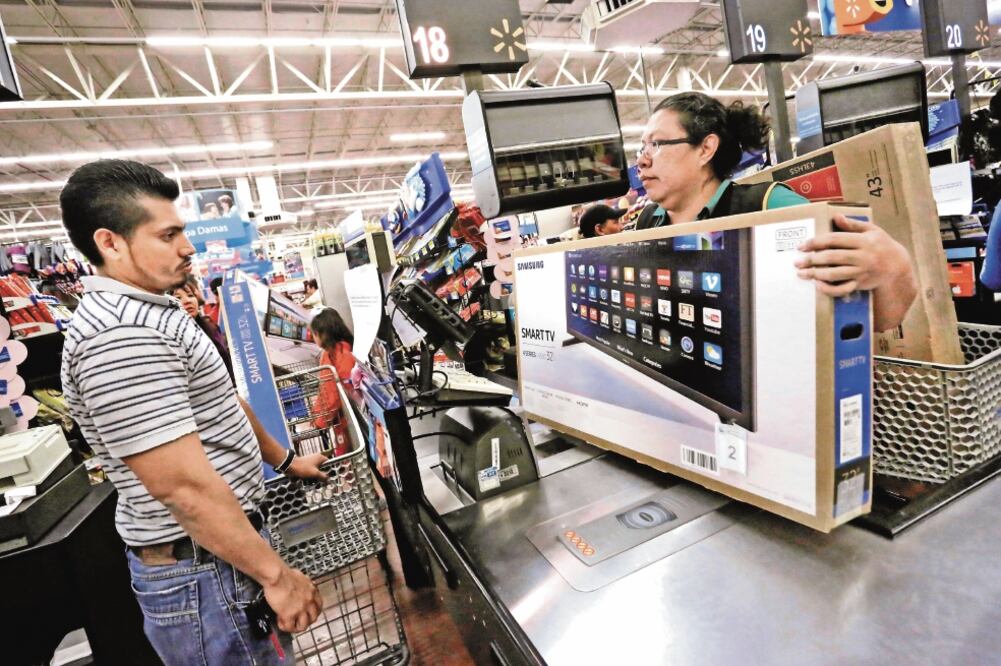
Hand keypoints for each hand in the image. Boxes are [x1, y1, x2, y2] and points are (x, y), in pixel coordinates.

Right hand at [263, 565, 322, 633]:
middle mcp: (309, 601)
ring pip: (303, 626)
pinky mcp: (289, 615)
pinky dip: (285, 627)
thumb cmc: (284, 573)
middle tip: (299, 620)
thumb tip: (301, 586)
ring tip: (290, 624)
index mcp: (312, 591)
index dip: (314, 611)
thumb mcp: (301, 577)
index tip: (309, 612)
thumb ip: (304, 584)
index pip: (319, 606)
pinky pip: (289, 627)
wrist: (277, 575)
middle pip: (313, 618)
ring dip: (296, 627)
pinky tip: (280, 622)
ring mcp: (300, 609)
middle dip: (306, 621)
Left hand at [286, 452, 328, 480]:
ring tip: (316, 483)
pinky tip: (310, 481)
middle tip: (323, 482)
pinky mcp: (306, 465)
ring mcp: (310, 462)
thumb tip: (328, 479)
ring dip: (316, 476)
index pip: (329, 463)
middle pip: (323, 468)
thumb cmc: (303, 467)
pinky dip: (311, 476)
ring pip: (317, 470)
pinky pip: (311, 471)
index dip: (330, 470)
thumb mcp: (315, 473)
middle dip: (322, 475)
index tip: (330, 476)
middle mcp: (316, 458)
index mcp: (320, 458)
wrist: (290, 466)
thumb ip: (323, 476)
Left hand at [794, 214, 912, 297]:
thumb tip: (836, 216)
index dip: (816, 242)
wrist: (897, 266)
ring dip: (815, 274)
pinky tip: (817, 284)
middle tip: (797, 262)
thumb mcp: (872, 230)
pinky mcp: (860, 283)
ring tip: (801, 273)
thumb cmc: (881, 245)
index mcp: (863, 241)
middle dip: (812, 260)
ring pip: (835, 274)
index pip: (834, 240)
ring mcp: (861, 272)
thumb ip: (853, 224)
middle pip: (832, 257)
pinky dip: (828, 288)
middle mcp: (862, 256)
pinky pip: (842, 289)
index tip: (802, 246)